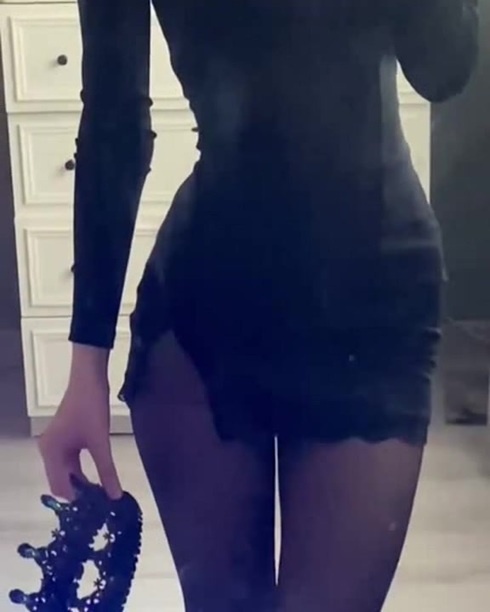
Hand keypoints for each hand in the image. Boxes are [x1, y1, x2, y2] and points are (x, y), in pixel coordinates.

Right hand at [38, 356, 121, 501]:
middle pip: (62, 481)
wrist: (89, 378)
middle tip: (101, 507)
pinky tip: (99, 478)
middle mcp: (49, 450)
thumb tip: (115, 496)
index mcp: (51, 453)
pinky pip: (72, 461)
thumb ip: (107, 471)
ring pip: (68, 472)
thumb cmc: (91, 409)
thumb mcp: (100, 442)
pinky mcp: (66, 438)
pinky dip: (84, 470)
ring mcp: (57, 444)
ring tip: (102, 496)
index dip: (78, 501)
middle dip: (80, 493)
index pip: (60, 488)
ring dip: (83, 482)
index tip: (96, 512)